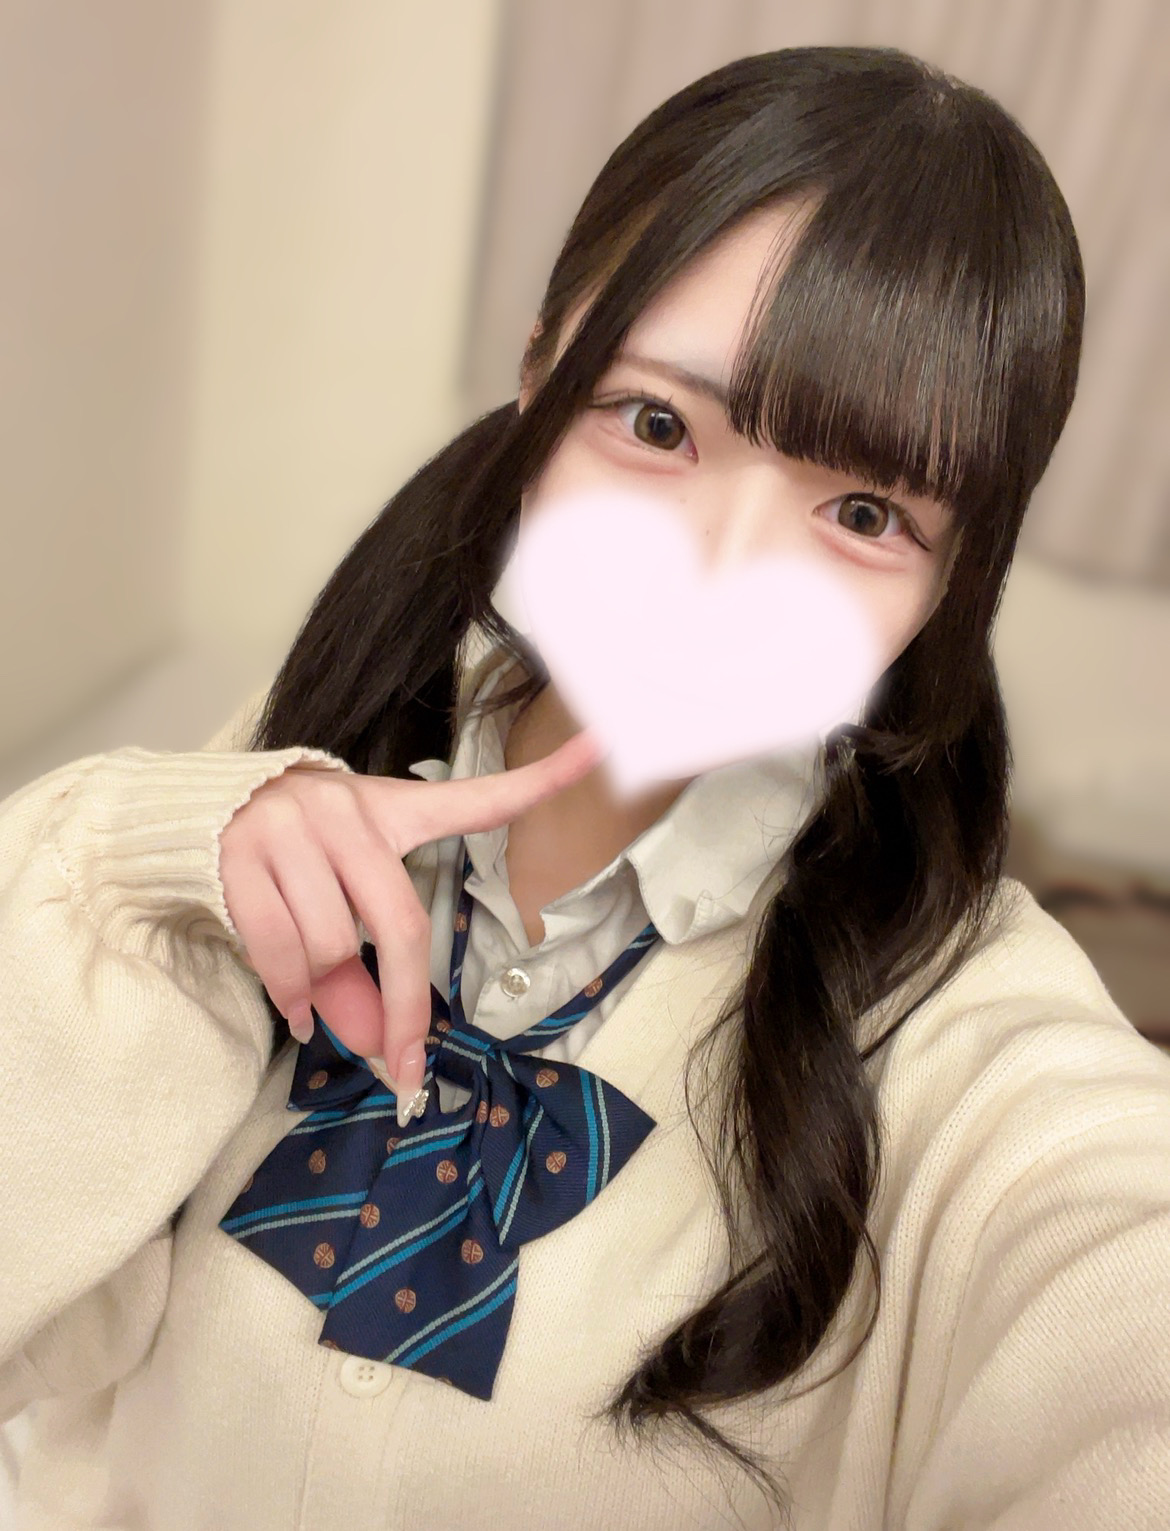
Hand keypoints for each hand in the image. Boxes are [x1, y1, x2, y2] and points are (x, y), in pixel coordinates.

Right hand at [219, 728, 604, 1113]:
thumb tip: (378, 1047)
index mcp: (392, 809)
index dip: (541, 776)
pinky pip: (276, 950)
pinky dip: (288, 997)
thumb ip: (367, 967)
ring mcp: (294, 829)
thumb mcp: (345, 892)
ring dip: (326, 997)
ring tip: (317, 1007)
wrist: (201, 814)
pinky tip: (297, 1013)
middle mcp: (349, 811)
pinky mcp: (241, 855)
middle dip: (404, 1008)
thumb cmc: (298, 857)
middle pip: (400, 924)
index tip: (602, 742)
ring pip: (329, 945)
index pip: (476, 798)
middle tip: (404, 1065)